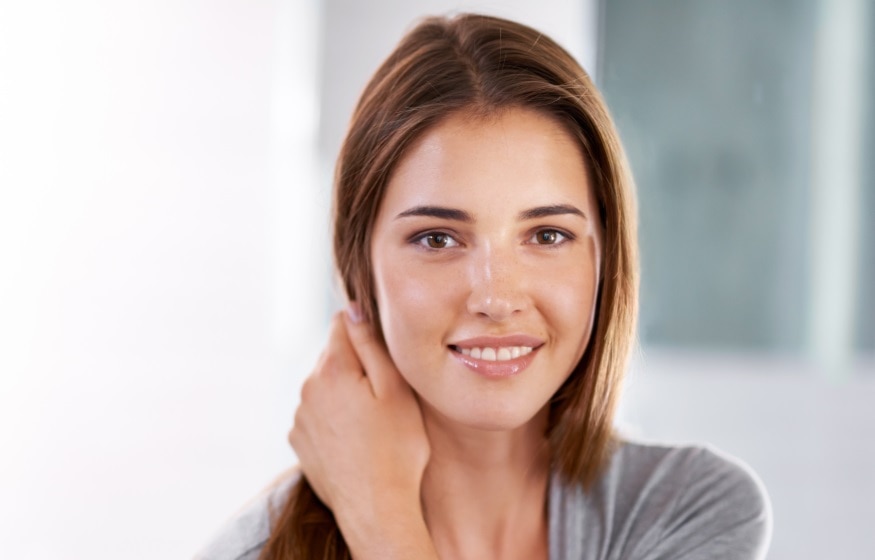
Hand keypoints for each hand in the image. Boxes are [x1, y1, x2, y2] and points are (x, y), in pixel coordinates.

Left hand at [289, 305, 435, 558]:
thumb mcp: (396, 390)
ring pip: (325, 386)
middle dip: (357, 365)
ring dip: (345, 392)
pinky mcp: (298, 441)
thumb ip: (372, 345)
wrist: (376, 508)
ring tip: (373, 422)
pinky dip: (334, 418)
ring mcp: (299, 417)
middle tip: (386, 394)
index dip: (366, 331)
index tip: (384, 354)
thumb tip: (353, 310)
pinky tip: (357, 439)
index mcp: (333, 370)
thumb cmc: (397, 449)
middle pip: (333, 356)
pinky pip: (318, 414)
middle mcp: (308, 388)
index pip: (341, 322)